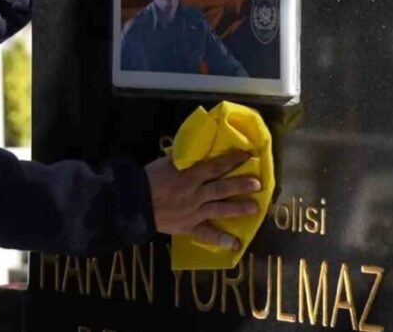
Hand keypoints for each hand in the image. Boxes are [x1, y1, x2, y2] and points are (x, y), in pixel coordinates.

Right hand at [144, 151, 260, 249]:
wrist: (133, 202)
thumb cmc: (148, 178)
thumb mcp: (165, 162)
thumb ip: (182, 158)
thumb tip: (196, 149)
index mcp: (189, 175)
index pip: (216, 166)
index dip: (232, 160)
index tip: (248, 156)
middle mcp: (195, 193)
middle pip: (222, 187)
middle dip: (241, 185)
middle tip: (258, 184)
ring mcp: (194, 211)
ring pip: (219, 208)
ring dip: (238, 208)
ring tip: (255, 208)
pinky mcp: (188, 226)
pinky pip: (206, 234)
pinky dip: (220, 240)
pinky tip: (236, 244)